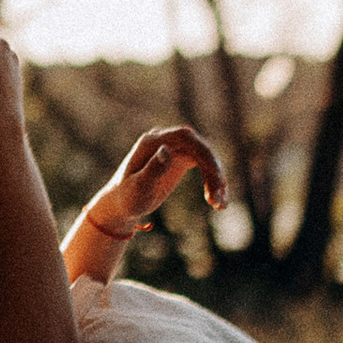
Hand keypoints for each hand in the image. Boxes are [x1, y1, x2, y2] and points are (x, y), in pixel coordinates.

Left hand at [80, 125, 225, 253]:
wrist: (122, 204)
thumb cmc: (127, 197)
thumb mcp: (139, 187)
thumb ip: (152, 169)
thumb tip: (167, 149)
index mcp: (152, 142)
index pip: (185, 136)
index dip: (204, 151)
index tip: (215, 174)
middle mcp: (165, 141)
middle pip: (199, 147)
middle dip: (213, 170)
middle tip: (218, 197)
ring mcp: (174, 150)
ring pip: (205, 158)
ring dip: (216, 179)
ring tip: (220, 205)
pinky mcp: (180, 161)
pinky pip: (204, 167)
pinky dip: (213, 182)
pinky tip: (217, 203)